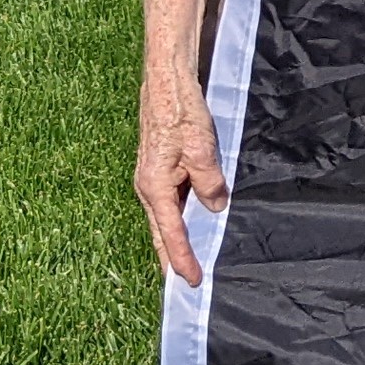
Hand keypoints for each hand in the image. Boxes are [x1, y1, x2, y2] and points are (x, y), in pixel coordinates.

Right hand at [136, 67, 227, 286]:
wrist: (166, 82)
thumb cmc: (180, 111)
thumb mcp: (201, 147)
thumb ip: (209, 181)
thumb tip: (215, 207)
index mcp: (155, 187)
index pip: (170, 234)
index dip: (182, 259)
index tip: (191, 281)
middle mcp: (148, 187)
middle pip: (162, 231)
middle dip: (173, 257)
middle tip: (185, 282)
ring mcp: (152, 177)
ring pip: (166, 216)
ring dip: (177, 238)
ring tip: (189, 260)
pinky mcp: (160, 167)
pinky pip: (171, 199)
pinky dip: (181, 215)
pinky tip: (194, 220)